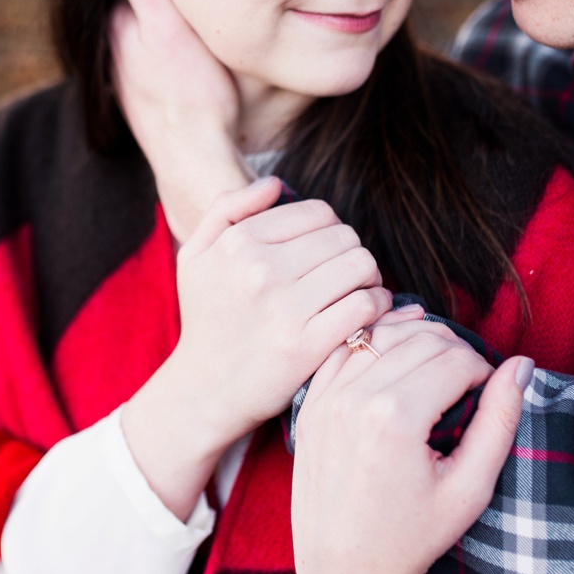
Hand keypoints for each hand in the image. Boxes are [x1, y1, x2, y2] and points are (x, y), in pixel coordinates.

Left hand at [105, 0, 250, 240]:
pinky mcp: (144, 93)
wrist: (195, 159)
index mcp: (115, 26)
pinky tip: (181, 34)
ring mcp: (127, 74)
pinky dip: (160, 35)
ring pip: (139, 26)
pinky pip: (150, 51)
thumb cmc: (191, 93)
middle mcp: (113, 50)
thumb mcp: (167, 28)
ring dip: (155, 6)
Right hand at [122, 178, 392, 519]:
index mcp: (238, 242)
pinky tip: (366, 313)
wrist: (204, 390)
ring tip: (357, 291)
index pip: (318, 212)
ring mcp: (285, 308)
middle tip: (343, 275)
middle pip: (344, 236)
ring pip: (361, 265)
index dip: (330, 230)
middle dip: (351, 252)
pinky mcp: (308, 345)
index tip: (325, 253)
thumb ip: (227, 209)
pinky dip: (378, 305)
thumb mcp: (195, 256)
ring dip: (369, 277)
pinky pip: (367, 305)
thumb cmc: (206, 320)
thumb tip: (275, 183)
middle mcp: (260, 270)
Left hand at [290, 324, 530, 573]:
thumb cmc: (412, 537)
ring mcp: (326, 399)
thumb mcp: (469, 488)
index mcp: (395, 418)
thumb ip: (499, 422)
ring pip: (381, 334)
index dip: (484, 369)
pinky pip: (345, 350)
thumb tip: (522, 366)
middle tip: (470, 379)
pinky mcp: (310, 404)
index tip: (491, 392)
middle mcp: (354, 399)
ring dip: (415, 340)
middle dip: (454, 351)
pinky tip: (398, 357)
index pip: (456, 359)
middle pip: (420, 339)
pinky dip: (375, 344)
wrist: (343, 569)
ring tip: (439, 367)